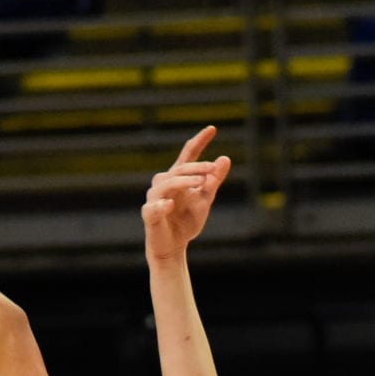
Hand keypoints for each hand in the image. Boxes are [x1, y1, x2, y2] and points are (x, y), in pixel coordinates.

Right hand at [141, 126, 230, 260]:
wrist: (173, 246)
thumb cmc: (186, 221)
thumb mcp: (205, 200)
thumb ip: (213, 182)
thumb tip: (225, 158)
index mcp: (178, 177)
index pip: (188, 155)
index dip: (199, 141)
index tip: (213, 128)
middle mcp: (164, 183)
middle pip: (180, 169)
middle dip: (197, 167)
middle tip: (213, 170)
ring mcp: (155, 197)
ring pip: (167, 183)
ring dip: (184, 181)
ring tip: (200, 183)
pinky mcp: (149, 214)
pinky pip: (154, 207)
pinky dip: (162, 205)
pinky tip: (171, 204)